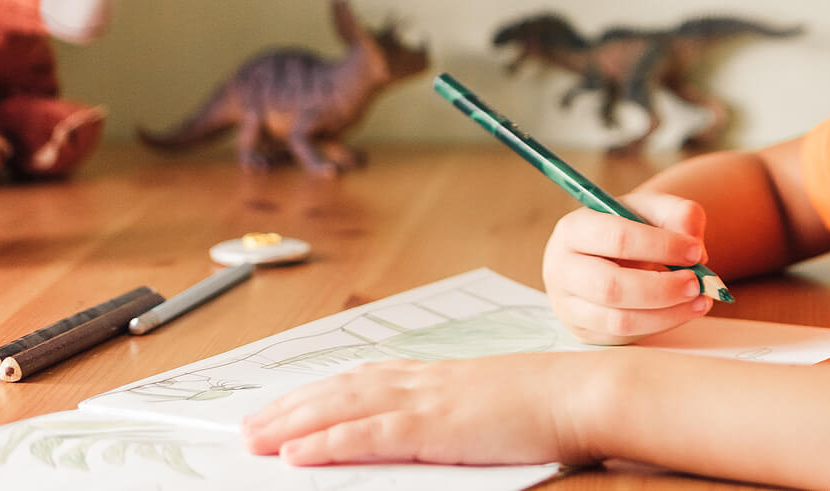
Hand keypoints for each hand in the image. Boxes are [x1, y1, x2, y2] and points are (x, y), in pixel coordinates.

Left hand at [241, 354, 596, 466]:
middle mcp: (425, 380)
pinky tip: (298, 454)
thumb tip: (424, 432)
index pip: (364, 378)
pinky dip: (329, 441)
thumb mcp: (491, 404)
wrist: (580, 393)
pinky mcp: (436, 426)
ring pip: (344, 407)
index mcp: (439, 375)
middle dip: (291, 407)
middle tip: (249, 427)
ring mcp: (428, 400)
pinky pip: (370, 435)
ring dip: (293, 422)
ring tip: (255, 440)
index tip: (287, 402)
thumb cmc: (549, 403)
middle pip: (341, 389)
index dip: (319, 391)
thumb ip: (454, 413)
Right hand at [543, 191, 713, 344]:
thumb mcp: (656, 210)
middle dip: (662, 287)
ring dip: (666, 312)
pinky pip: (625, 337)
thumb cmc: (636, 228)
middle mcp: (562, 269)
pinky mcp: (584, 333)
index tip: (695, 251)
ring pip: (619, 319)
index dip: (660, 246)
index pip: (617, 238)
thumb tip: (694, 245)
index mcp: (574, 229)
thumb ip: (680, 215)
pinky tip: (685, 310)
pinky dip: (661, 325)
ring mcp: (568, 306)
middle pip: (611, 286)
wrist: (614, 254)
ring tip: (700, 299)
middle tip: (697, 282)